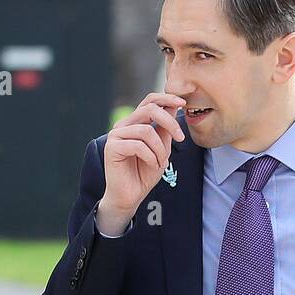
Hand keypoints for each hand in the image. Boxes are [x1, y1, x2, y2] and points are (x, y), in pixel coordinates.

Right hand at [97, 92, 185, 234]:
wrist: (130, 196)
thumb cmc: (144, 173)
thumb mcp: (161, 148)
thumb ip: (165, 129)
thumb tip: (173, 106)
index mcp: (134, 122)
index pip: (149, 101)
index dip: (166, 98)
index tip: (183, 104)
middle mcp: (123, 125)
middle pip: (149, 109)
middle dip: (169, 122)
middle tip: (180, 138)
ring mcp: (116, 135)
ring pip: (146, 130)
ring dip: (160, 149)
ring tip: (162, 162)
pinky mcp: (112, 147)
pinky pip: (138, 145)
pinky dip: (151, 156)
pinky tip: (153, 165)